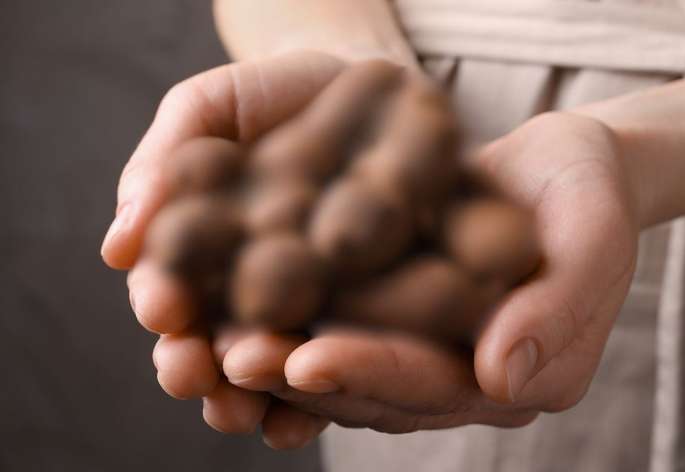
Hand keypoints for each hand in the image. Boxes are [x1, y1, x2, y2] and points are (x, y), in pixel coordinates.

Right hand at [104, 50, 358, 447]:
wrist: (360, 88)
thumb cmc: (272, 95)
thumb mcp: (208, 111)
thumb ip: (160, 169)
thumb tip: (116, 249)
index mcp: (199, 252)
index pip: (168, 289)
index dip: (161, 302)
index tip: (163, 308)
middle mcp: (245, 291)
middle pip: (212, 344)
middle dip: (196, 366)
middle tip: (194, 374)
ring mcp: (303, 309)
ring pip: (270, 370)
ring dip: (251, 397)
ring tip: (246, 410)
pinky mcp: (362, 316)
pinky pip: (339, 366)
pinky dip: (321, 395)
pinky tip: (309, 417)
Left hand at [216, 112, 639, 434]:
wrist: (562, 165)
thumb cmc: (587, 195)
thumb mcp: (595, 238)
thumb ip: (558, 312)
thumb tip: (501, 379)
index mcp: (520, 375)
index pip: (438, 387)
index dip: (372, 375)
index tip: (306, 363)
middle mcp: (468, 376)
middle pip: (379, 389)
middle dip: (305, 377)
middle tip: (233, 359)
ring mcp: (431, 349)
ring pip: (348, 367)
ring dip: (283, 358)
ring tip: (216, 340)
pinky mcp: (401, 315)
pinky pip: (341, 325)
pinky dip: (293, 319)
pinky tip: (237, 304)